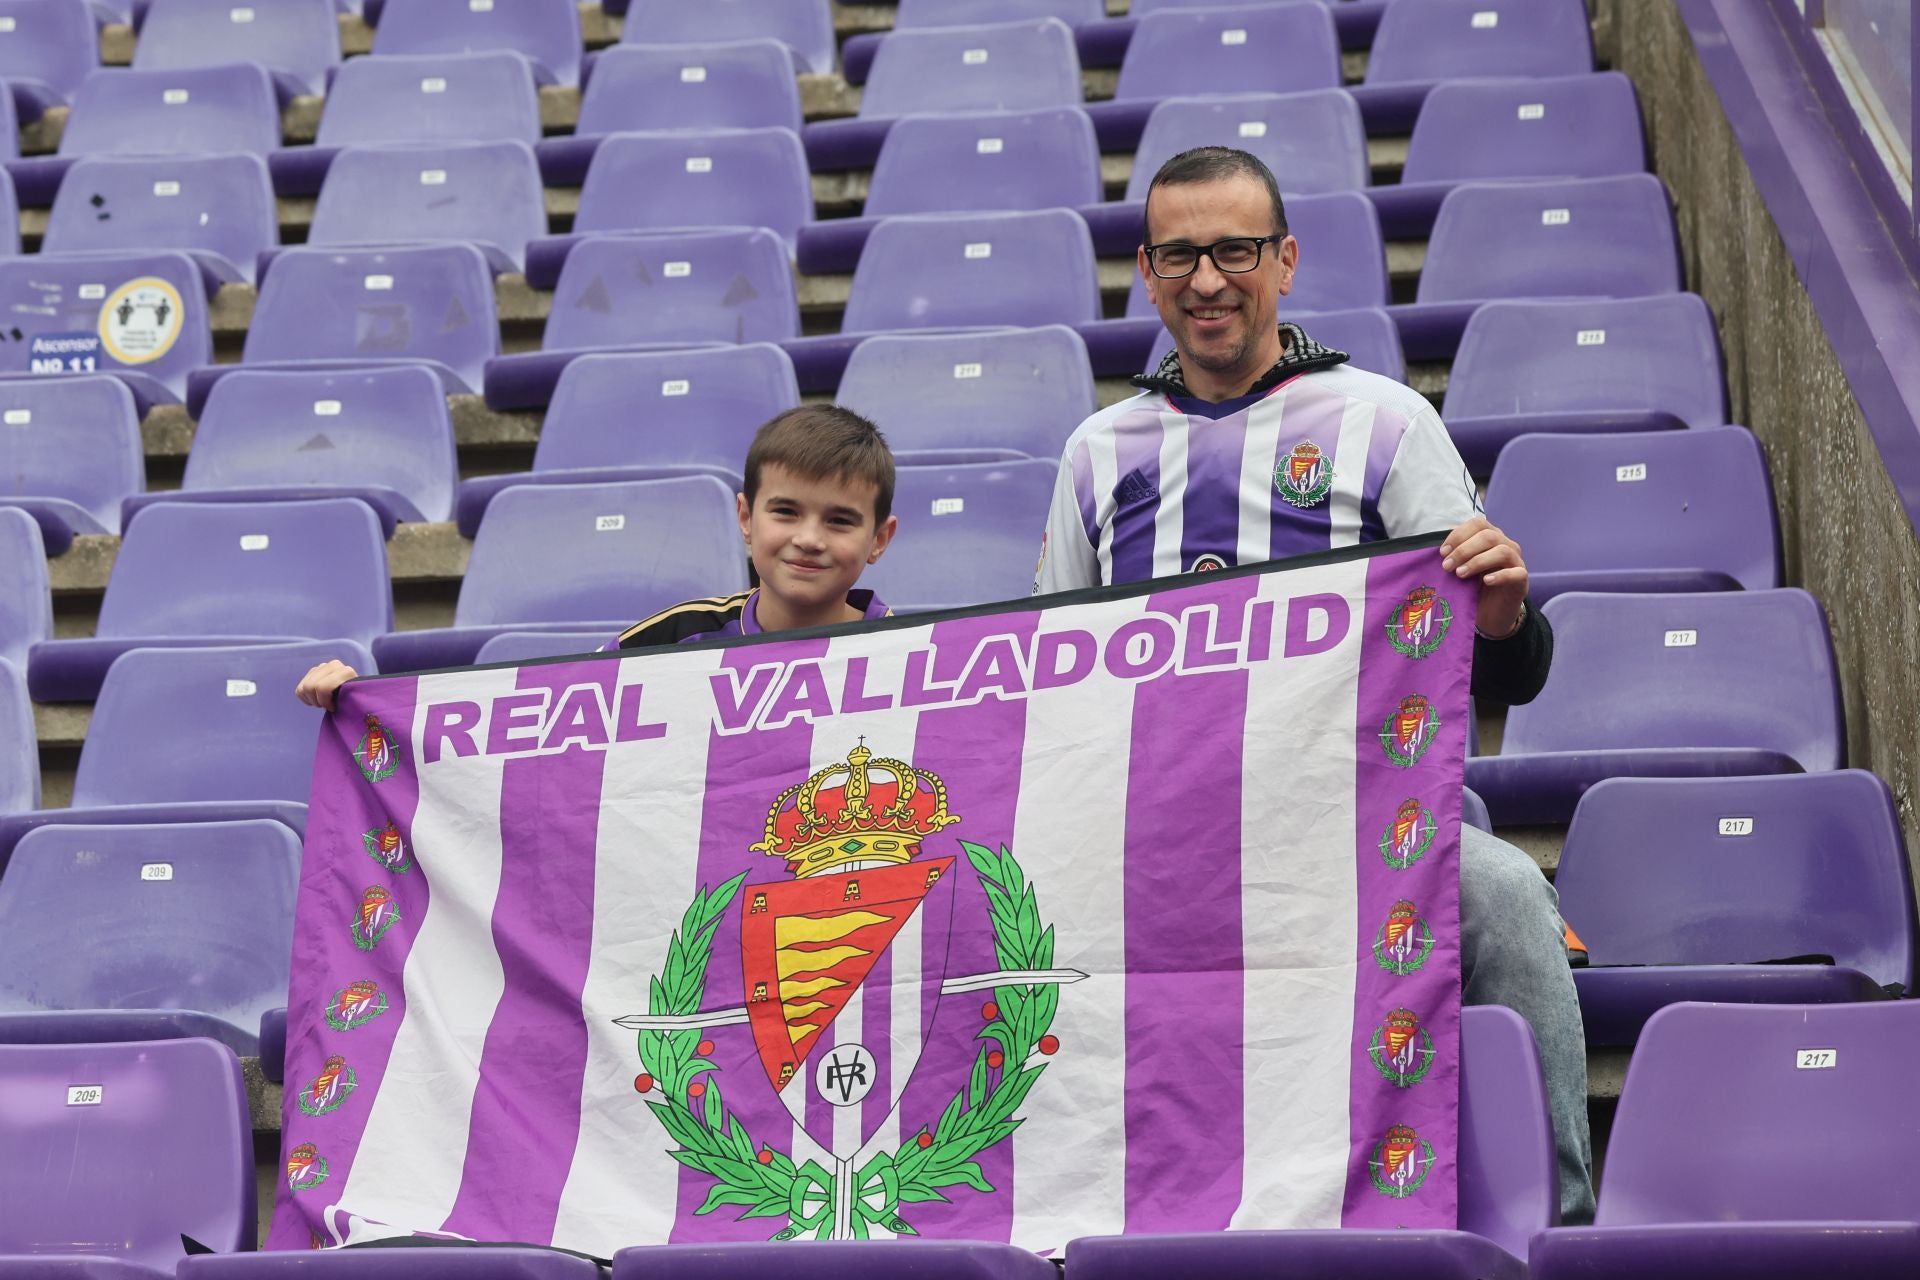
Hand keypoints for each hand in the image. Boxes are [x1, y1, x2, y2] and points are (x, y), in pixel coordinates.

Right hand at [295, 660, 359, 710]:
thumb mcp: (352, 701)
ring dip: (311, 700)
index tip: (333, 708)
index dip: (325, 702)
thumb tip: (336, 704)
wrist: (352, 694)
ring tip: (322, 702)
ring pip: (303, 687)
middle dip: (317, 701)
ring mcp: (322, 667)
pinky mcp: (313, 671)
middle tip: (326, 705)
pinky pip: (299, 689)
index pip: (322, 687)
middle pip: (309, 686)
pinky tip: (317, 699)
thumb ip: (345, 699)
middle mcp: (333, 665)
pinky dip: (306, 698)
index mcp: (346, 672)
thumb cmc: (353, 700)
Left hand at [1440, 516, 1527, 638]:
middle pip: (1489, 536)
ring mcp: (1517, 561)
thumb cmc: (1475, 587)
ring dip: (1477, 561)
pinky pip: (1516, 573)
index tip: (1442, 552)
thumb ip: (1455, 554)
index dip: (1459, 534)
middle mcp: (1507, 545)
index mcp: (1491, 537)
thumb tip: (1438, 546)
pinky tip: (1486, 581)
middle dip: (1464, 550)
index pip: (1478, 524)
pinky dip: (1500, 575)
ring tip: (1460, 574)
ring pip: (1502, 551)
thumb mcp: (1462, 567)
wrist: (1492, 613)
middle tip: (1446, 566)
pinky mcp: (1522, 580)